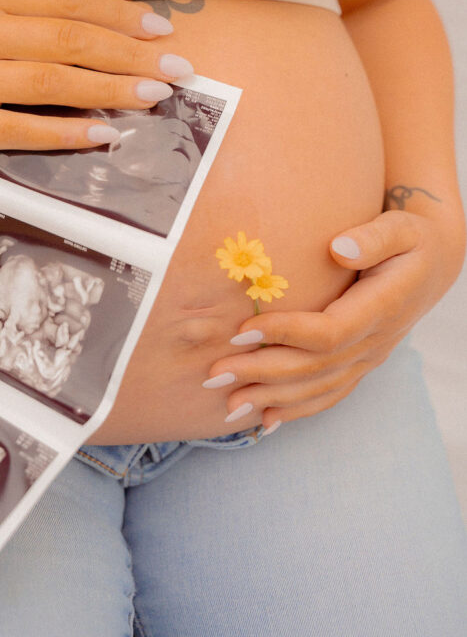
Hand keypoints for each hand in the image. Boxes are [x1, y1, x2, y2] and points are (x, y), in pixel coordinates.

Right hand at [0, 0, 191, 155]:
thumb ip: (24, 7)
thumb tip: (99, 27)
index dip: (119, 15)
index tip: (160, 30)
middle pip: (69, 41)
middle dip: (131, 54)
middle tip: (176, 69)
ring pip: (52, 83)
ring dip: (110, 90)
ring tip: (153, 96)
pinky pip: (19, 129)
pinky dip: (64, 132)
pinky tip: (101, 134)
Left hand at [205, 210, 459, 432]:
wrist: (435, 263)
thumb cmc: (412, 239)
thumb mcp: (402, 228)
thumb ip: (374, 237)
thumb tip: (338, 247)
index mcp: (382, 308)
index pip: (328, 332)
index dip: (284, 334)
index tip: (240, 330)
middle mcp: (375, 342)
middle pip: (314, 367)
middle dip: (261, 373)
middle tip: (214, 375)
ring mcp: (369, 358)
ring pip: (318, 389)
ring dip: (271, 398)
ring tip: (226, 405)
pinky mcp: (362, 364)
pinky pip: (329, 395)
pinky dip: (297, 410)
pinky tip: (264, 421)